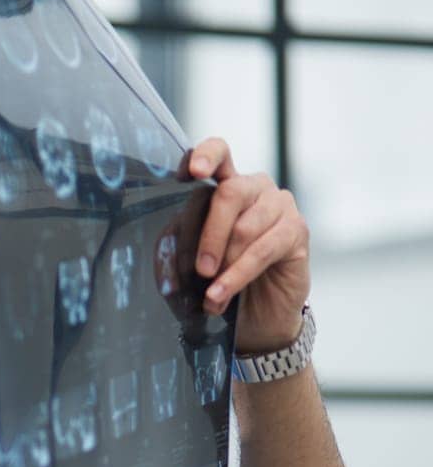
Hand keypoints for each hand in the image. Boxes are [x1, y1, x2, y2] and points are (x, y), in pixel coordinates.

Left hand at [189, 138, 310, 352]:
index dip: (207, 155)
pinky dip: (237, 276)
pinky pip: (262, 250)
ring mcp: (280, 206)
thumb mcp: (193, 258)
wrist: (257, 313)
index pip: (220, 154)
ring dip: (224, 263)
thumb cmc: (220, 277)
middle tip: (200, 270)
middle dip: (210, 234)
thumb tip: (168, 247)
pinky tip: (220, 295)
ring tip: (210, 293)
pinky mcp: (297, 231)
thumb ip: (182, 242)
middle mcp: (256, 188)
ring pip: (246, 226)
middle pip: (230, 193)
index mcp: (226, 185)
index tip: (193, 171)